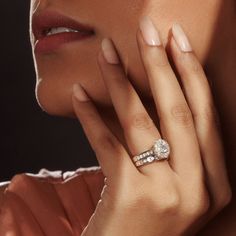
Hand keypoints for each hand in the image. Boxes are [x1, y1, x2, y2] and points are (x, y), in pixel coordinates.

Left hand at [72, 16, 231, 235]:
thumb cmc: (150, 218)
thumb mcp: (177, 184)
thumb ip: (180, 149)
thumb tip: (164, 95)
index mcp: (215, 182)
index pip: (204, 114)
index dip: (191, 73)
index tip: (176, 41)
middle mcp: (198, 187)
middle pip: (178, 110)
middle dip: (162, 64)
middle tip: (148, 30)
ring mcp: (166, 194)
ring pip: (141, 121)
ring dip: (120, 81)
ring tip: (106, 53)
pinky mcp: (130, 197)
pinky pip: (108, 143)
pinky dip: (92, 116)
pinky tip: (81, 94)